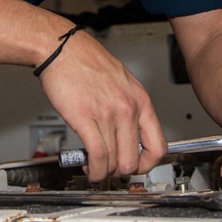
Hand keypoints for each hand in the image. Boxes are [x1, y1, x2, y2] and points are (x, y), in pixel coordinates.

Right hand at [37, 29, 167, 182]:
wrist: (64, 49)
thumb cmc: (88, 62)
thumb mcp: (123, 83)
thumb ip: (130, 109)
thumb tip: (130, 136)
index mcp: (141, 101)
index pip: (158, 146)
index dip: (147, 164)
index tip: (135, 167)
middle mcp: (128, 108)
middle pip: (133, 160)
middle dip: (120, 172)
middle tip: (110, 169)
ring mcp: (108, 114)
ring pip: (114, 162)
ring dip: (102, 172)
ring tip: (93, 166)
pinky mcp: (85, 117)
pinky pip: (97, 156)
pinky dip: (93, 170)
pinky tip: (87, 168)